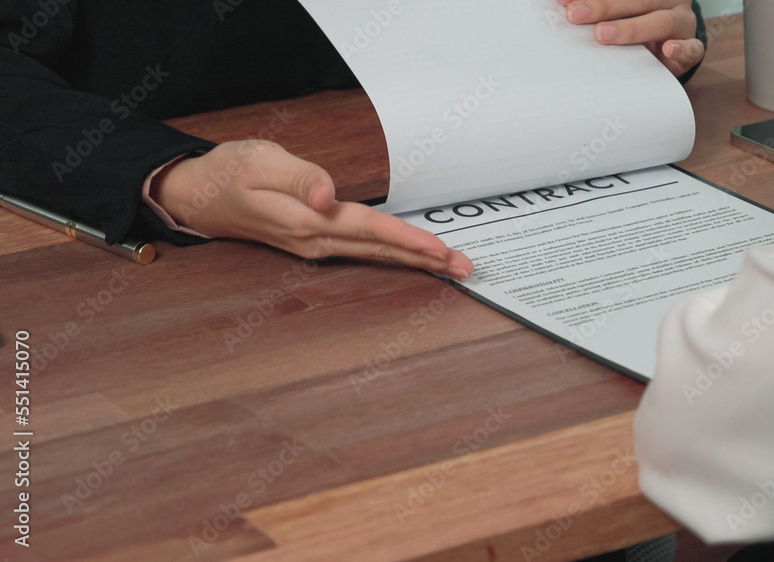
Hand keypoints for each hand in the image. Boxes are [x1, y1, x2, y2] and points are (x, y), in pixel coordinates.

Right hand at [149, 140, 473, 279]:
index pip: (369, 231)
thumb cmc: (229, 173)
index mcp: (307, 221)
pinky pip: (362, 254)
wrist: (198, 196)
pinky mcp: (315, 245)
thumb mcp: (259, 162)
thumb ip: (298, 178)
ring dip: (414, 262)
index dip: (406, 240)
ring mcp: (316, 248)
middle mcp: (316, 242)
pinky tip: (412, 258)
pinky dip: (392, 256)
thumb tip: (327, 195)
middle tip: (466, 269)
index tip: (439, 250)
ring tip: (450, 266)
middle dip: (425, 261)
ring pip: (374, 257)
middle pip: (381, 252)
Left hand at [559, 0, 704, 76]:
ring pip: (662, 21)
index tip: (564, 1)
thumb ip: (597, 9)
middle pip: (638, 0)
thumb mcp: (618, 12)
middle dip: (604, 6)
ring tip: (602, 35)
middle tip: (575, 14)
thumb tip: (562, 4)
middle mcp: (668, 0)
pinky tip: (666, 49)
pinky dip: (681, 48)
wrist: (668, 48)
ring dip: (630, 28)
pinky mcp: (692, 48)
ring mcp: (683, 22)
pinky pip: (692, 47)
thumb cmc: (635, 25)